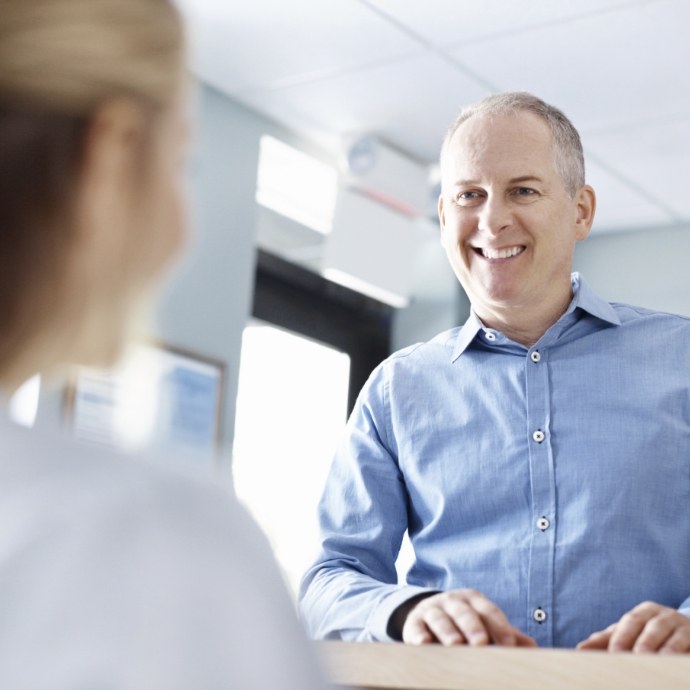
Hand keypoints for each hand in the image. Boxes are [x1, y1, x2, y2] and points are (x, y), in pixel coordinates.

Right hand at [402, 588, 537, 646]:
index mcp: (473, 600)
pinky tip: (424, 643)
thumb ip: (506, 634)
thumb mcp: (484, 623)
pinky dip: (418, 635)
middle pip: (464, 612)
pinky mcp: (413, 622)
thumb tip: (533, 648)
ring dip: (448, 631)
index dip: (500, 626)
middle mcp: (452, 601)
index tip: (510, 645)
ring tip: (456, 644)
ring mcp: (431, 610)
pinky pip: (415, 627)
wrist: (427, 613)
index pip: (489, 611)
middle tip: (482, 642)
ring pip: (439, 618)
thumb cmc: (464, 622)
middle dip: (473, 626)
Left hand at [577, 601, 689, 652]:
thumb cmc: (651, 635)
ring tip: (653, 662)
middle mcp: (664, 616)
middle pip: (651, 627)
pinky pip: (689, 648)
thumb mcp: (629, 634)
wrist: (687, 634)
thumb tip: (580, 649)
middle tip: (633, 658)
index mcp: (644, 612)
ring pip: (674, 638)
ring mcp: (684, 628)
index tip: (613, 654)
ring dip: (665, 650)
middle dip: (642, 643)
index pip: (630, 622)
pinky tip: (675, 663)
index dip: (621, 637)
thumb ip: (606, 640)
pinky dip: (682, 655)